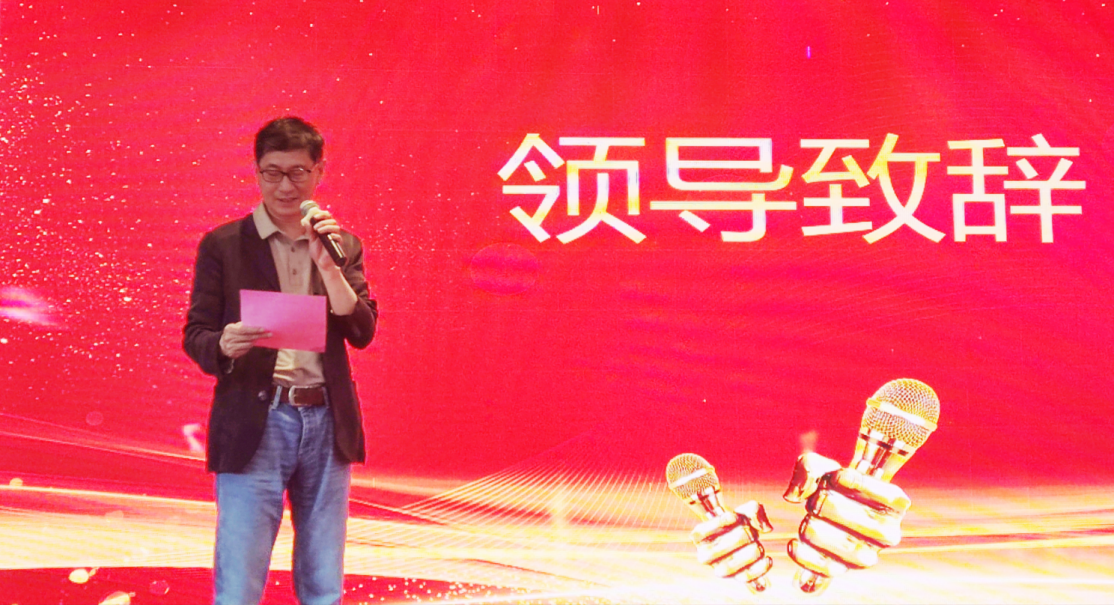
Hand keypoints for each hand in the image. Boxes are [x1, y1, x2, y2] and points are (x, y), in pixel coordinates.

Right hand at [219, 322, 270, 358]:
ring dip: (255, 342)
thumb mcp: (234, 328)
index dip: (254, 329)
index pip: (244, 329)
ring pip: (248, 344)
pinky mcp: (232, 353)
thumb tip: (258, 324)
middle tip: (269, 334)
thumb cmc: (232, 334)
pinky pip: (245, 350)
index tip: (264, 329)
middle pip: (248, 337)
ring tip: (261, 338)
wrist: (221, 345)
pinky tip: (252, 344)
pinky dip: (250, 347)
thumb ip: (243, 326)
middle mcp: (229, 338)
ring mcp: (230, 346)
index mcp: (229, 329)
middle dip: (259, 336)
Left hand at [301, 207, 342, 270]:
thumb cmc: (317, 251)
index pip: (327, 217)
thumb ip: (309, 230)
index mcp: (326, 229)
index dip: (322, 215)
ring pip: (336, 227)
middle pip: (332, 221)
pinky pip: (339, 237)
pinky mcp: (338, 244)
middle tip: (315, 227)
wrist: (321, 263)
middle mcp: (332, 232)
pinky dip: (333, 235)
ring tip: (318, 231)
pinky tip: (328, 237)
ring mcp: (335, 238)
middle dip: (323, 222)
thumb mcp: (311, 239)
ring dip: (326, 227)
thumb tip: (304, 221)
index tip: (315, 216)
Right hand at [690, 501, 773, 592]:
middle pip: (715, 551)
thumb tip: (764, 527)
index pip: (701, 532)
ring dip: (749, 554)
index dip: (720, 523)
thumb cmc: (739, 523)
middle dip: (739, 538)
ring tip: (757, 544)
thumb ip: (753, 510)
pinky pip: (746, 578)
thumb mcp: (743, 511)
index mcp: (699, 537)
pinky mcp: (736, 577)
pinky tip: (767, 558)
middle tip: (750, 531)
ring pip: (729, 568)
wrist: (743, 537)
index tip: (735, 516)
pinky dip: (760, 569)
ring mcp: (719, 569)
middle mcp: (705, 555)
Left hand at [783, 452, 910, 593]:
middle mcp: (888, 532)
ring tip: (812, 519)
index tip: (835, 478)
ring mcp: (868, 555)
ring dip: (809, 524)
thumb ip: (810, 467)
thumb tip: (794, 495)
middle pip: (833, 508)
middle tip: (819, 500)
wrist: (841, 515)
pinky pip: (821, 566)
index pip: (862, 484)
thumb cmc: (838, 487)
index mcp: (895, 502)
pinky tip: (794, 543)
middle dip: (819, 500)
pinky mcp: (844, 569)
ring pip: (822, 536)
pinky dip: (802, 554)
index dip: (840, 479)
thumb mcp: (828, 467)